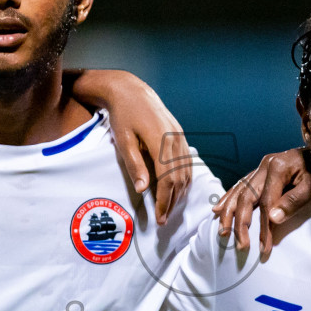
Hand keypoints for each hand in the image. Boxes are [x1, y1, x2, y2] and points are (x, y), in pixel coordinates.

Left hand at [72, 71, 192, 225]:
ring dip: (179, 193)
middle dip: (172, 201)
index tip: (159, 217)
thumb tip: (143, 189)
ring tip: (169, 208)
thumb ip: (135, 165)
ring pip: (186, 171)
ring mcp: (180, 137)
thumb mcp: (123, 140)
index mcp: (161, 141)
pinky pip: (187, 162)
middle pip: (179, 179)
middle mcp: (175, 139)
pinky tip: (178, 189)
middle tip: (163, 219)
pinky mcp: (180, 135)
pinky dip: (184, 179)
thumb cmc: (123, 115)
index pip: (168, 179)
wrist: (131, 91)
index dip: (164, 201)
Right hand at [213, 148, 310, 258]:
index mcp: (277, 168)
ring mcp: (260, 167)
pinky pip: (239, 186)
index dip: (264, 227)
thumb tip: (273, 219)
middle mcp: (264, 165)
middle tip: (241, 245)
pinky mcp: (259, 171)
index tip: (264, 247)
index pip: (266, 203)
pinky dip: (228, 199)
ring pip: (238, 191)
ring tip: (222, 232)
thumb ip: (293, 201)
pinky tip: (218, 209)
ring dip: (228, 213)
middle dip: (241, 224)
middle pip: (246, 197)